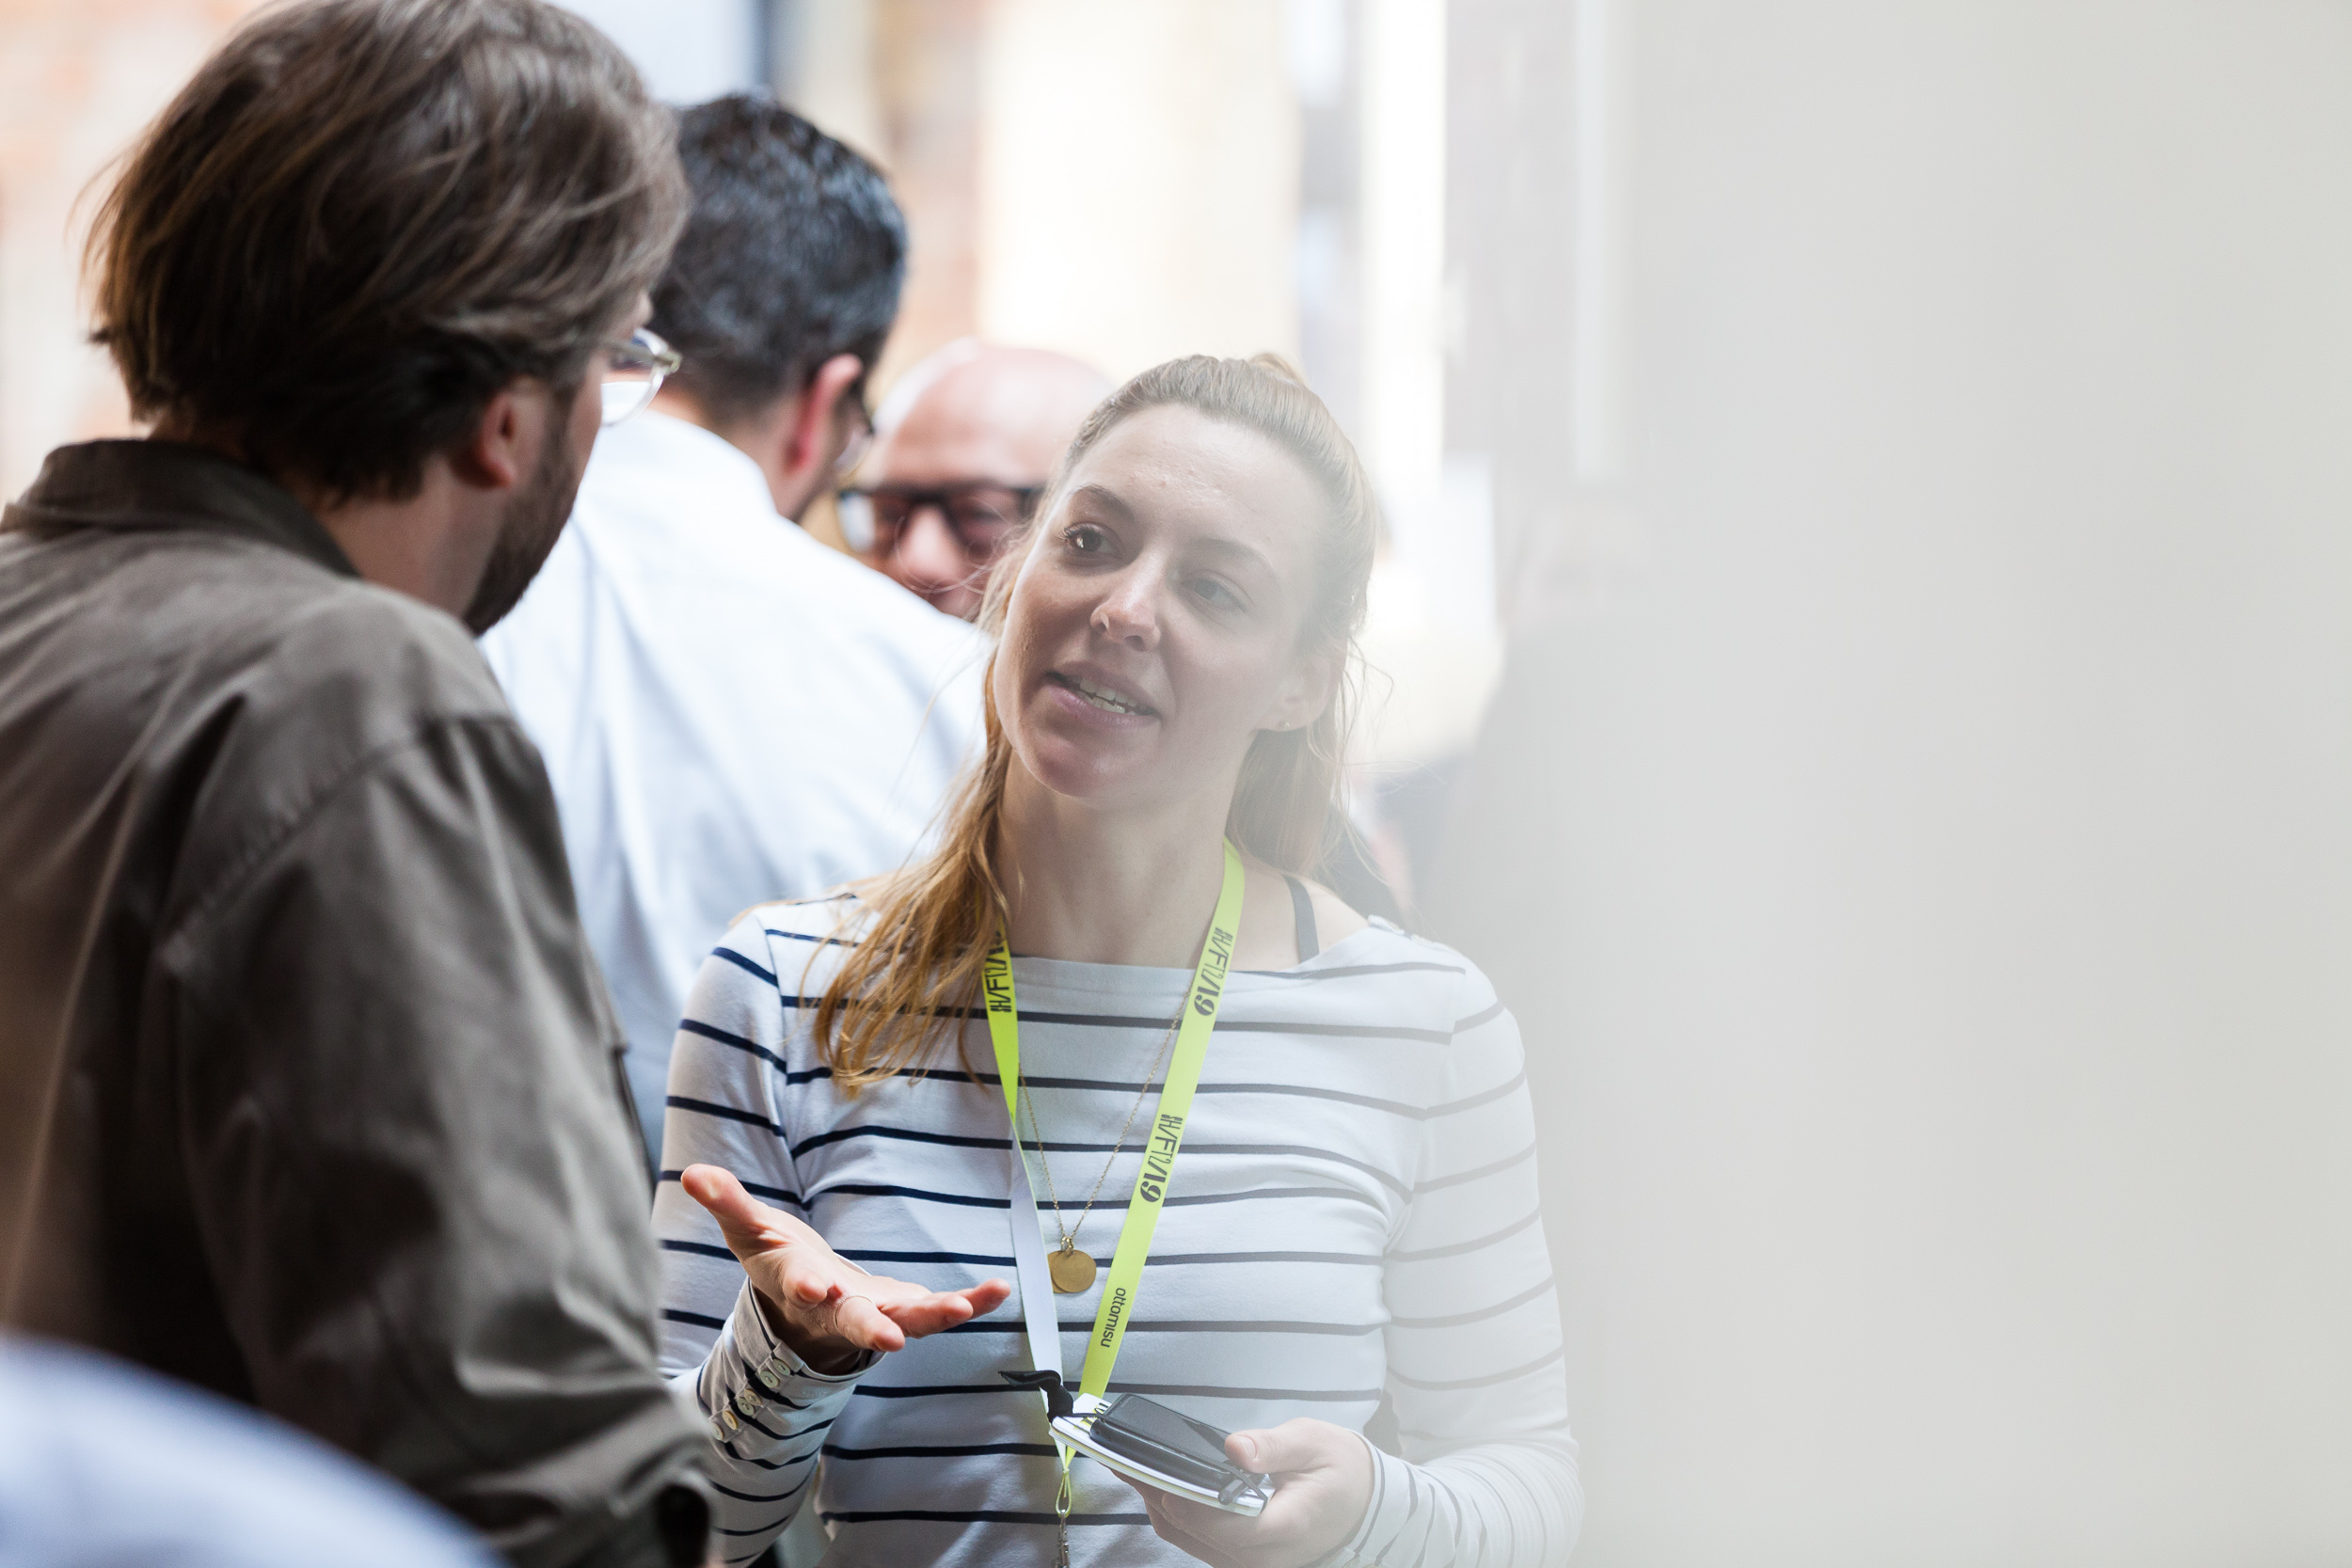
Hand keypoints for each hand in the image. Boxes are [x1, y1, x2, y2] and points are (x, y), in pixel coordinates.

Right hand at [682, 1163, 1010, 1372]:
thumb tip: (692, 1173)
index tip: (816, 1289)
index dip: (805, 1287)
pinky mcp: (906, 1308)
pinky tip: (1000, 1289)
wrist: (807, 1300)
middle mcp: (837, 1309)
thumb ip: (727, 1202)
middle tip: (891, 1338)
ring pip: (905, 1321)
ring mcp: (875, 1312)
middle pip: (855, 1321)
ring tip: (964, 1307)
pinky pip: (940, 1308)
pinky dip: (971, 1301)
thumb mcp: (749, 1229)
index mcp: (797, 1285)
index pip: (798, 1286)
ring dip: (934, 1316)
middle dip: (872, 1327)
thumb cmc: (777, 1259)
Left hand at [1121, 1418, 1373, 1567]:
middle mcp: (1262, 1558)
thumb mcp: (1315, 1444)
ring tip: (1128, 1466)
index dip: (1180, 1495)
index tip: (1149, 1466)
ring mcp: (1250, 1564)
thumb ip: (1273, 1447)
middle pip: (1192, 1531)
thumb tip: (1236, 1448)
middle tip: (1121, 1455)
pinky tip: (1158, 1486)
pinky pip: (1198, 1542)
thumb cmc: (1342, 1472)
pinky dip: (1175, 1514)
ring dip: (1158, 1503)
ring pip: (1188, 1540)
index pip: (1217, 1522)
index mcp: (1284, 1529)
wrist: (1365, 1507)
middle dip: (1155, 1492)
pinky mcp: (1241, 1560)